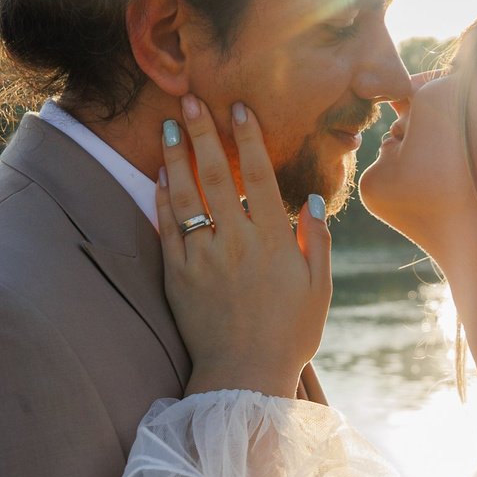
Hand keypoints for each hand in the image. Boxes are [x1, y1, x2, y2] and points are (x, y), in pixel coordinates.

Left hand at [158, 95, 332, 398]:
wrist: (243, 377)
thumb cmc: (288, 335)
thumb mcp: (317, 289)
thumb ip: (316, 241)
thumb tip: (308, 199)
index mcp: (272, 241)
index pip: (257, 176)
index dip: (247, 138)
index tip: (238, 108)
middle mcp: (235, 242)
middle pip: (215, 175)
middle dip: (203, 133)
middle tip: (191, 100)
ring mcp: (202, 258)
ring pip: (185, 197)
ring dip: (176, 158)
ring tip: (169, 127)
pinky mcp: (178, 277)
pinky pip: (167, 230)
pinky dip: (163, 201)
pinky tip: (159, 178)